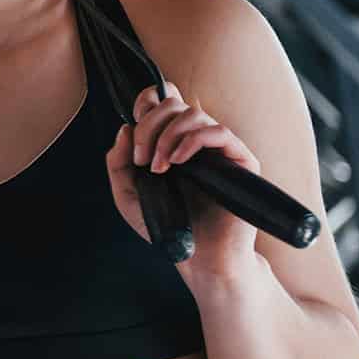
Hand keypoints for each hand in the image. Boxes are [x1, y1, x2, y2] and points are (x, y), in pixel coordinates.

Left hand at [106, 83, 260, 276]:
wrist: (199, 258)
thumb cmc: (166, 227)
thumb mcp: (128, 195)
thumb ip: (118, 162)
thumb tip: (125, 127)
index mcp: (170, 142)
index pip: (162, 101)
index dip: (145, 104)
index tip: (133, 131)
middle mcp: (195, 141)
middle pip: (173, 103)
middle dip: (149, 126)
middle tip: (141, 159)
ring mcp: (218, 149)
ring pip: (193, 114)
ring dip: (167, 136)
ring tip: (159, 168)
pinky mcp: (240, 161)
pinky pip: (218, 132)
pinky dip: (191, 140)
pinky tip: (178, 162)